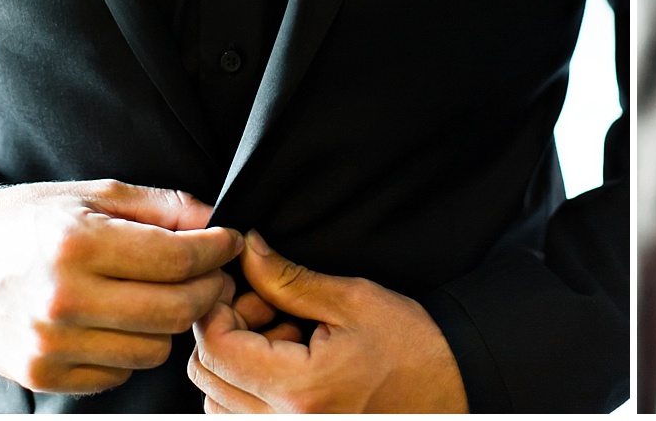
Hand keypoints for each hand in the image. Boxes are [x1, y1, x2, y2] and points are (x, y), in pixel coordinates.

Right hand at [0, 179, 242, 393]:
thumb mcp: (97, 192)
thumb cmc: (31, 221)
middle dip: (209, 289)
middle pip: (176, 310)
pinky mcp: (42, 376)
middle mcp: (63, 300)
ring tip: (163, 295)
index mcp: (79, 245)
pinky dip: (134, 350)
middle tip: (212, 272)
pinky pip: (120, 374)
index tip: (229, 241)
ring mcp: (51, 345)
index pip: (180, 260)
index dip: (218, 250)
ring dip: (172, 323)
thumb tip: (216, 223)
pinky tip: (122, 321)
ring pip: (155, 349)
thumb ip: (165, 207)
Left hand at [189, 230, 467, 412]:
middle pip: (205, 376)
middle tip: (269, 306)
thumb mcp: (353, 300)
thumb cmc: (412, 347)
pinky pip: (237, 416)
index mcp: (298, 388)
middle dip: (226, 330)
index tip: (240, 283)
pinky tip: (285, 363)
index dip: (218, 307)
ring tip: (284, 338)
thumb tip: (247, 251)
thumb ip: (289, 279)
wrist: (449, 388)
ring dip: (234, 362)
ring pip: (215, 400)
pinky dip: (245, 388)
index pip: (216, 348)